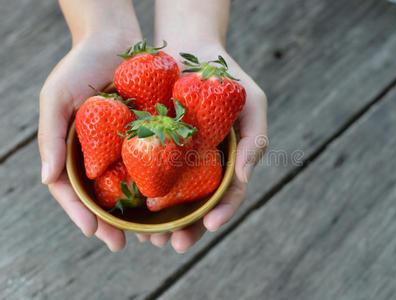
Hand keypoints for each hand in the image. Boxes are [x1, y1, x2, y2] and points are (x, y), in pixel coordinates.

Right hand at [39, 33, 140, 250]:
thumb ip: (50, 137)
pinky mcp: (149, 135)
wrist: (114, 39)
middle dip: (112, 223)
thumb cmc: (78, 65)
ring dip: (138, 213)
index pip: (73, 191)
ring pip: (131, 187)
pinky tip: (170, 201)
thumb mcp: (56, 98)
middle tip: (122, 245)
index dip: (81, 213)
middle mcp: (99, 154)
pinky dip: (160, 184)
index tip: (95, 233)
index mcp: (73, 150)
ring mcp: (124, 147)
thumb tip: (46, 178)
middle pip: (103, 197)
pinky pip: (155, 163)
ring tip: (150, 235)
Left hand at [138, 42, 267, 251]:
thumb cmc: (227, 77)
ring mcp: (175, 157)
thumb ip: (256, 140)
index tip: (211, 225)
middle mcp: (201, 165)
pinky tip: (129, 206)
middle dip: (186, 229)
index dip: (222, 212)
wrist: (190, 46)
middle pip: (196, 205)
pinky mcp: (150, 144)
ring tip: (150, 238)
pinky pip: (143, 172)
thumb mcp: (253, 103)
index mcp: (227, 161)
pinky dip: (138, 191)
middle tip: (172, 245)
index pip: (228, 194)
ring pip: (169, 197)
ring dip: (160, 221)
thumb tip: (245, 179)